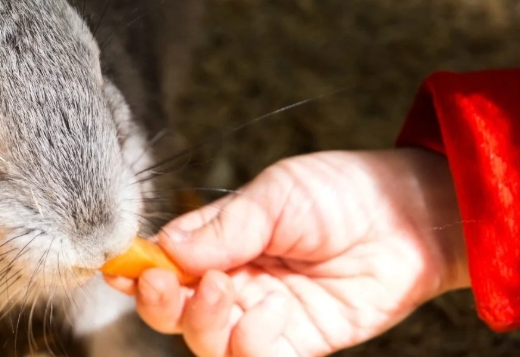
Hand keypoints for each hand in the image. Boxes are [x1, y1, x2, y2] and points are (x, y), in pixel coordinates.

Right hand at [107, 149, 469, 356]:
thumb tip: (165, 248)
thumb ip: (222, 226)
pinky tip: (271, 311)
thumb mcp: (275, 194)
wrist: (409, 217)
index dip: (138, 271)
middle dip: (161, 304)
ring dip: (203, 323)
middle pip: (173, 313)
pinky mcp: (297, 344)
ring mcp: (263, 317)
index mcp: (219, 243)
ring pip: (206, 343)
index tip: (123, 268)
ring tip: (231, 291)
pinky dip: (249, 345)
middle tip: (170, 284)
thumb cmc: (341, 192)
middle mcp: (234, 284)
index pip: (165, 265)